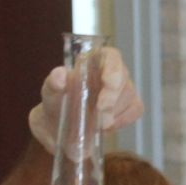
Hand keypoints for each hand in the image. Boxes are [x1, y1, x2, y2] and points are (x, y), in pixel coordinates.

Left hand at [28, 46, 145, 152]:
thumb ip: (53, 84)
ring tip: (96, 124)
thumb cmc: (56, 105)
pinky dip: (122, 120)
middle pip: (123, 77)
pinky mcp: (130, 105)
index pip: (111, 56)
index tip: (108, 83)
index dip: (113, 68)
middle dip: (112, 98)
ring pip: (130, 95)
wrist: (59, 128)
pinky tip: (107, 125)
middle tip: (99, 115)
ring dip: (114, 112)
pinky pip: (135, 110)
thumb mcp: (50, 94)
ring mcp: (123, 88)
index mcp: (92, 61)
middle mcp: (111, 71)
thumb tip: (60, 75)